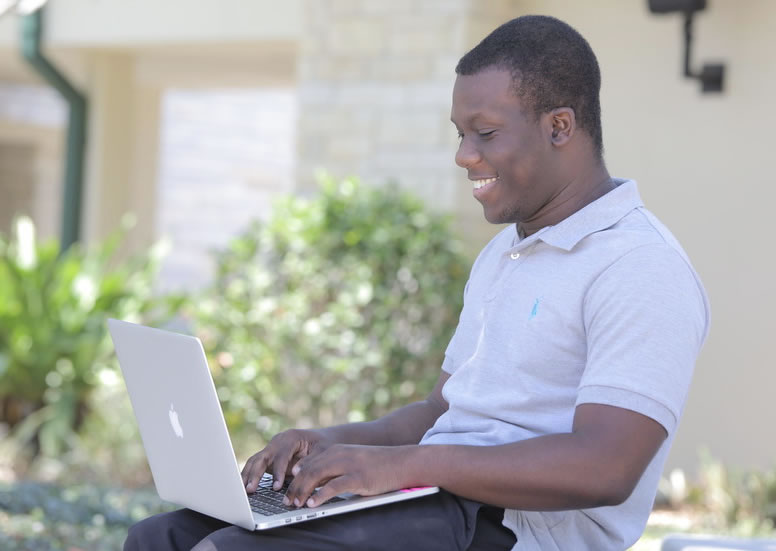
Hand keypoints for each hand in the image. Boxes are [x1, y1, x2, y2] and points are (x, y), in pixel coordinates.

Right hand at [241, 429, 333, 492]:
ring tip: (243, 491)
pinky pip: (255, 466)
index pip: (281, 455)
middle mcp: (277, 441)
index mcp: (290, 437)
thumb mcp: (322, 451)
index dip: (278, 472)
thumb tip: (295, 473)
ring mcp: (271, 448)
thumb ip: (310, 461)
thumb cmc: (323, 445)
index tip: (276, 487)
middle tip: (250, 490)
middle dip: (255, 474)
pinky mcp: (268, 457)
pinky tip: (244, 487)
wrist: (321, 439)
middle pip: (262, 457)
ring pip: (255, 461)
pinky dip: (249, 476)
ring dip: (247, 476)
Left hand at [282, 444, 412, 507]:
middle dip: (294, 486)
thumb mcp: (351, 461)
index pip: (308, 462)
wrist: (400, 462)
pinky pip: (334, 486)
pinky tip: (312, 504)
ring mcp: (348, 465)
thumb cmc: (376, 465)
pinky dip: (320, 496)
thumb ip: (333, 468)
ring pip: (316, 476)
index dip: (293, 477)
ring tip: (295, 504)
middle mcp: (339, 454)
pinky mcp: (358, 477)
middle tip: (286, 501)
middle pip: (308, 469)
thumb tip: (314, 484)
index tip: (284, 489)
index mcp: (335, 450)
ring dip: (302, 491)